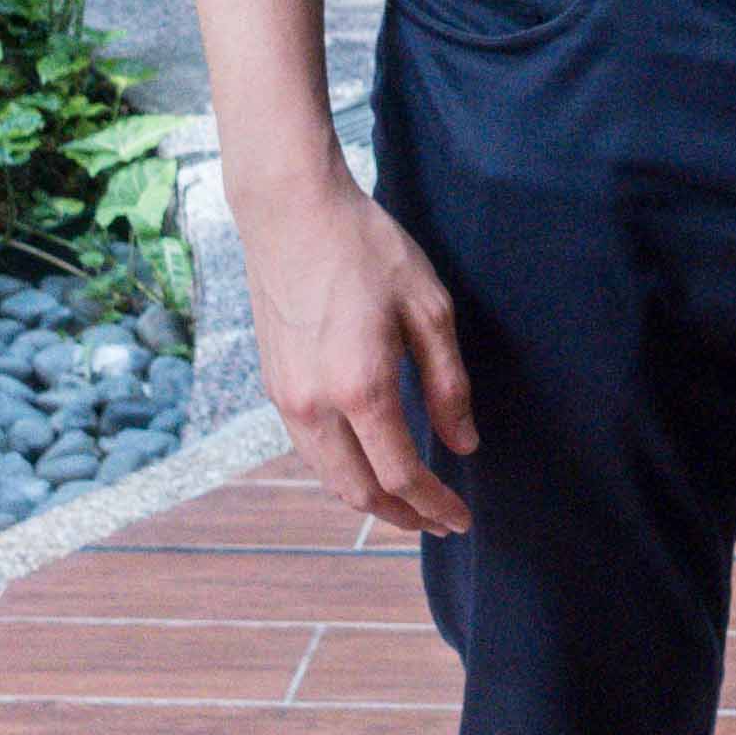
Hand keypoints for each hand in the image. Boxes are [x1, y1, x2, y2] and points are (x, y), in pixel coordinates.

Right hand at [233, 154, 479, 530]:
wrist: (290, 211)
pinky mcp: (273, 384)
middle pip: (359, 492)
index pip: (402, 475)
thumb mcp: (429, 308)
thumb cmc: (366, 249)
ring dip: (369, 500)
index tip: (461, 518)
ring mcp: (286, 397)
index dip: (435, 504)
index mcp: (361, 387)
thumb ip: (448, 384)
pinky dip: (342, 470)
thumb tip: (462, 444)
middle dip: (402, 517)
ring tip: (406, 504)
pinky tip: (367, 462)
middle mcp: (315, 404)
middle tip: (438, 523)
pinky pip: (310, 449)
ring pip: (328, 476)